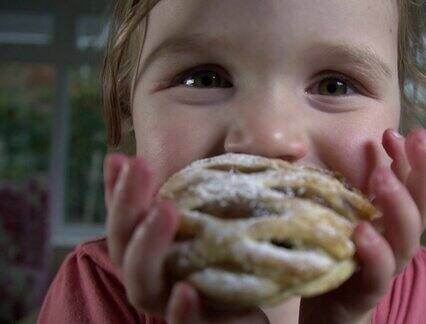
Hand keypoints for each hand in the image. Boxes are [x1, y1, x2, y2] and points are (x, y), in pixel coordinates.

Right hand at [104, 154, 268, 322]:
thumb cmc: (229, 265)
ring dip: (148, 246)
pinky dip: (181, 309)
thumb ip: (209, 197)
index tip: (120, 156)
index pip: (124, 218)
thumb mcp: (219, 224)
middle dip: (127, 204)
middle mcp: (151, 275)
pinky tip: (187, 289)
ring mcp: (169, 303)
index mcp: (150, 250)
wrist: (249, 313)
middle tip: (141, 167)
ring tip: (163, 210)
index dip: (116, 189)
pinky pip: (183, 323)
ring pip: (142, 282)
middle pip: (124, 245)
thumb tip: (230, 140)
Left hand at [299, 128, 425, 323]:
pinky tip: (362, 230)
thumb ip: (371, 180)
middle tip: (405, 140)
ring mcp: (388, 266)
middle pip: (423, 207)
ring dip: (397, 204)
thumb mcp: (357, 209)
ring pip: (406, 237)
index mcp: (399, 220)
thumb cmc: (344, 249)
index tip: (397, 130)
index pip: (418, 185)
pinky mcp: (368, 289)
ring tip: (382, 176)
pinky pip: (378, 272)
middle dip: (420, 171)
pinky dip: (375, 251)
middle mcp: (401, 241)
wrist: (329, 303)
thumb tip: (380, 139)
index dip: (415, 157)